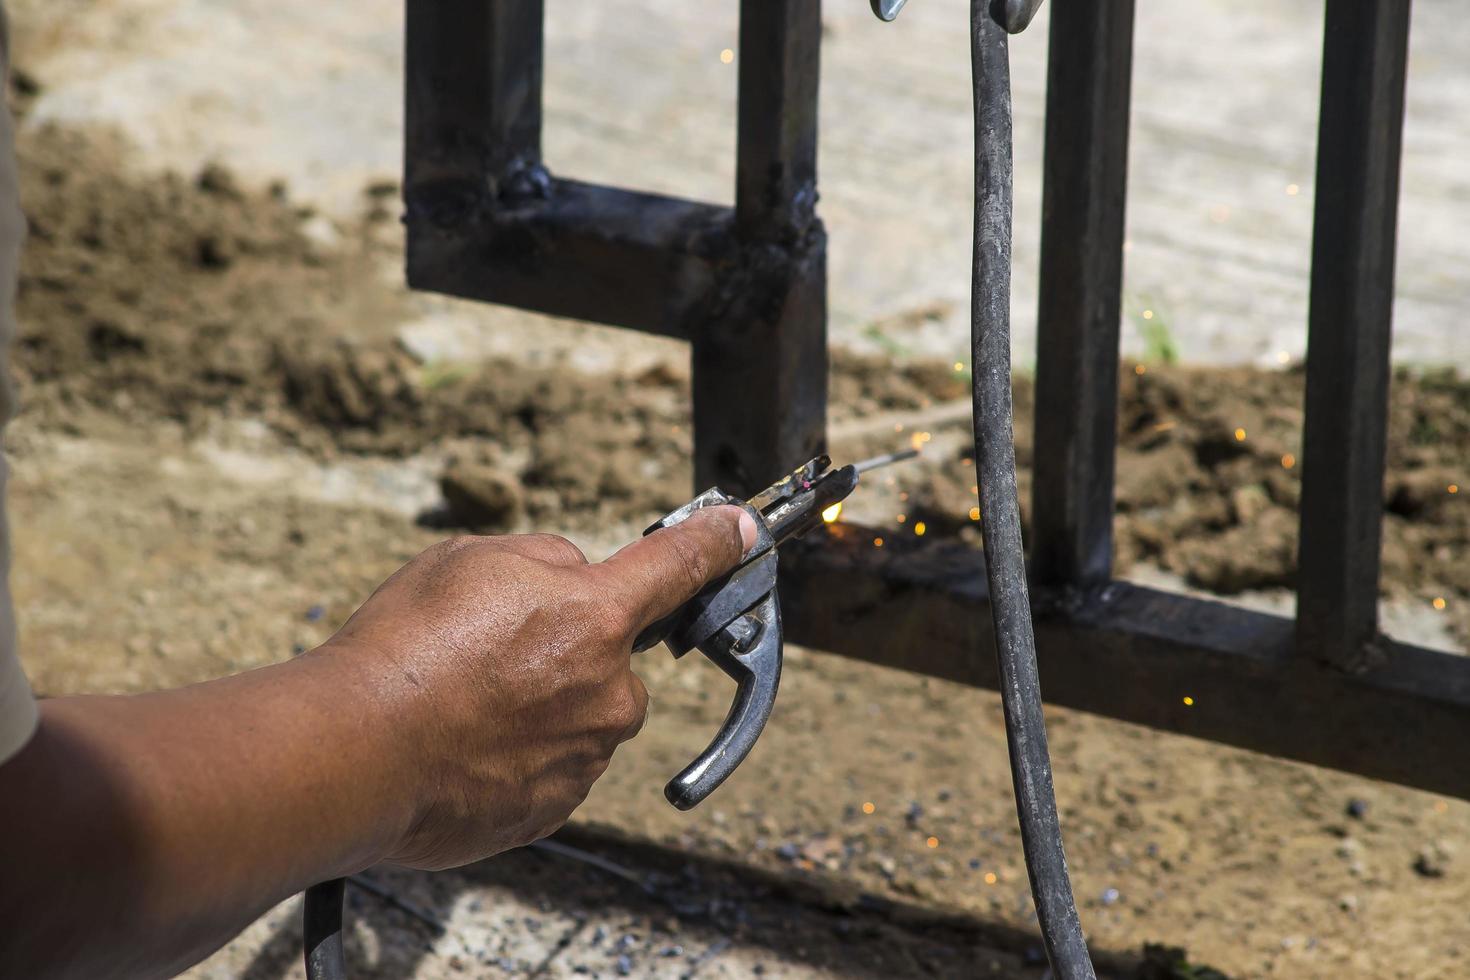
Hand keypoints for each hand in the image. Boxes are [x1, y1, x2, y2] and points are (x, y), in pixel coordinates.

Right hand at [321, 505, 755, 870]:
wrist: (355, 752)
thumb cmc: (407, 649)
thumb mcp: (472, 559)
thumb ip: (545, 561)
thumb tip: (575, 577)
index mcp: (597, 614)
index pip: (679, 565)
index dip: (715, 543)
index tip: (740, 532)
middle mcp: (610, 689)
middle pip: (610, 657)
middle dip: (565, 650)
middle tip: (487, 655)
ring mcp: (586, 756)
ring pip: (579, 715)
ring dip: (538, 707)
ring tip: (462, 706)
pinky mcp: (556, 807)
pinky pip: (553, 766)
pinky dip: (518, 756)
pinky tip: (462, 748)